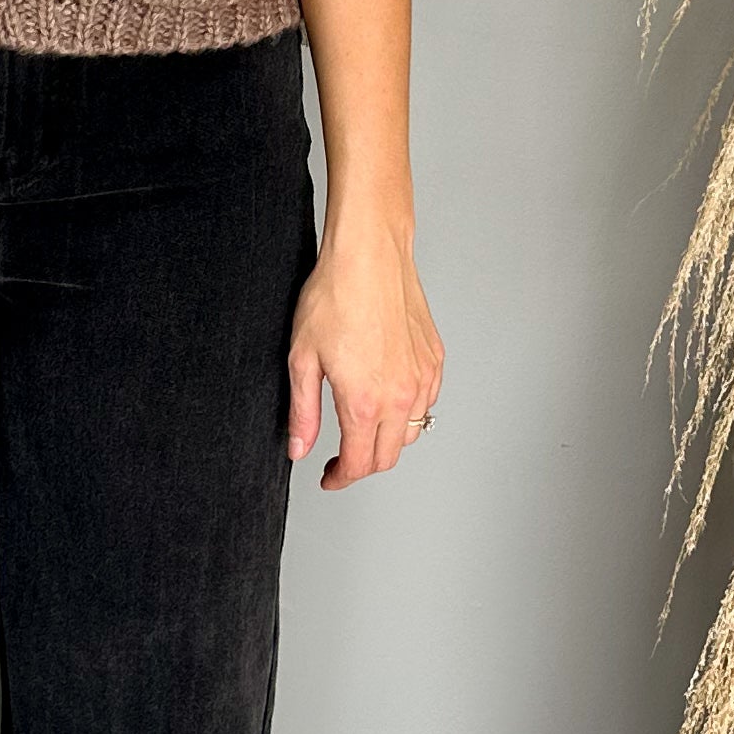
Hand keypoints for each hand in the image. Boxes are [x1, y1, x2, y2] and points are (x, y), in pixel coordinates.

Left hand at [286, 213, 442, 490]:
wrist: (369, 255)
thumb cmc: (333, 297)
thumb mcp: (302, 359)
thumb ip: (303, 412)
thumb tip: (299, 449)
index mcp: (364, 402)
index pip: (358, 463)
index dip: (340, 478)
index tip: (328, 477)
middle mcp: (400, 396)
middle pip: (388, 457)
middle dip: (362, 466)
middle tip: (340, 459)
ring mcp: (422, 378)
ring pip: (412, 432)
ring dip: (387, 440)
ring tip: (362, 428)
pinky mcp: (434, 360)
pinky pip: (426, 402)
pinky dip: (408, 412)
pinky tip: (387, 397)